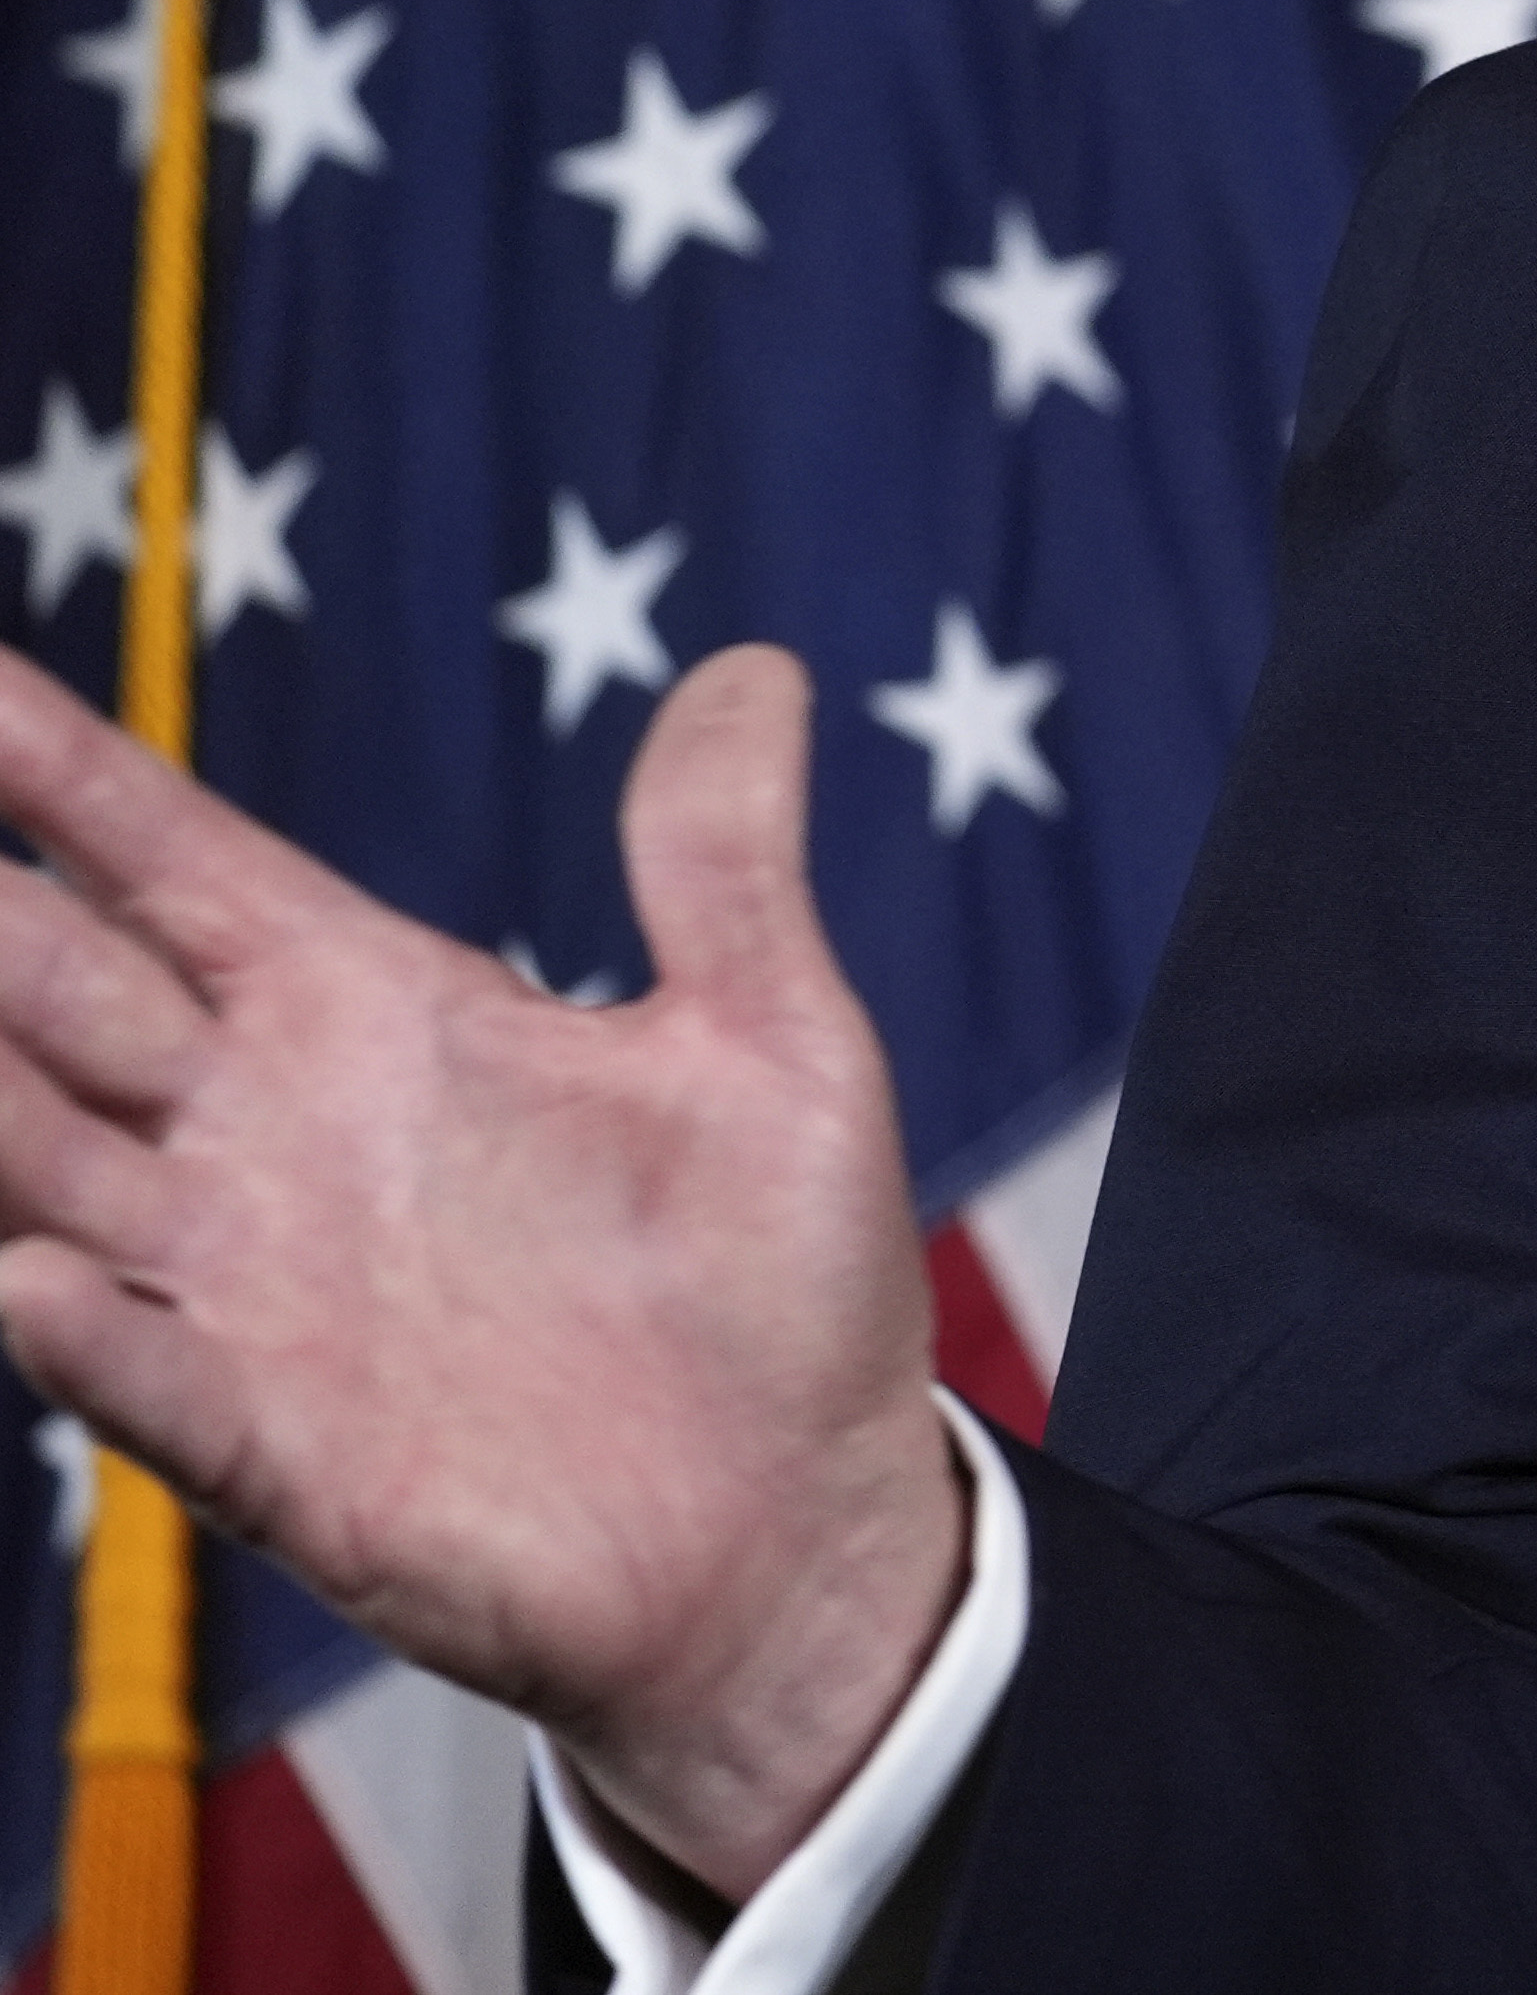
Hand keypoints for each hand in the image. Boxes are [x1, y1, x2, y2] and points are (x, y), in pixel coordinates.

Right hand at [0, 642, 964, 1899]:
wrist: (803, 1523)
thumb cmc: (780, 1285)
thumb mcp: (775, 1042)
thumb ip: (722, 863)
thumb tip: (755, 667)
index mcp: (383, 1013)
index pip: (178, 866)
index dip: (62, 777)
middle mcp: (278, 1136)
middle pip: (66, 993)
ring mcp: (253, 1290)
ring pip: (45, 1167)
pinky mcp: (278, 1444)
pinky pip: (143, 1375)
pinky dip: (80, 1332)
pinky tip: (26, 1279)